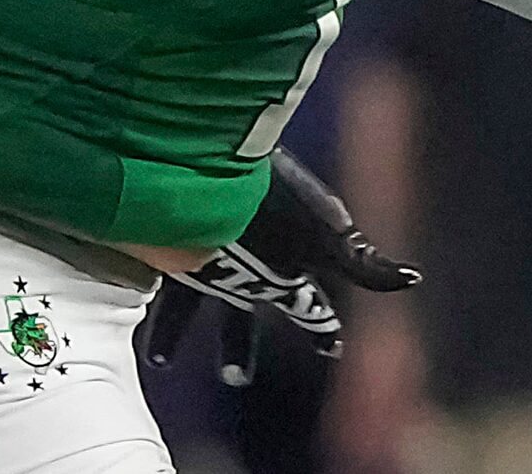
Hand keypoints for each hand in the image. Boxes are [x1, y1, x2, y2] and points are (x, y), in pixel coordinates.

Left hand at [137, 146, 421, 370]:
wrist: (208, 153)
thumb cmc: (272, 197)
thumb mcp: (325, 234)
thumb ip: (365, 261)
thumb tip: (414, 279)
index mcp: (287, 265)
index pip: (310, 307)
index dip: (321, 328)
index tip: (331, 348)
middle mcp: (245, 264)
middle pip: (243, 316)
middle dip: (238, 348)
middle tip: (234, 378)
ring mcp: (203, 255)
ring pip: (188, 307)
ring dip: (175, 335)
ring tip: (157, 361)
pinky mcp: (163, 244)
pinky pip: (150, 279)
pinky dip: (139, 295)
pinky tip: (117, 306)